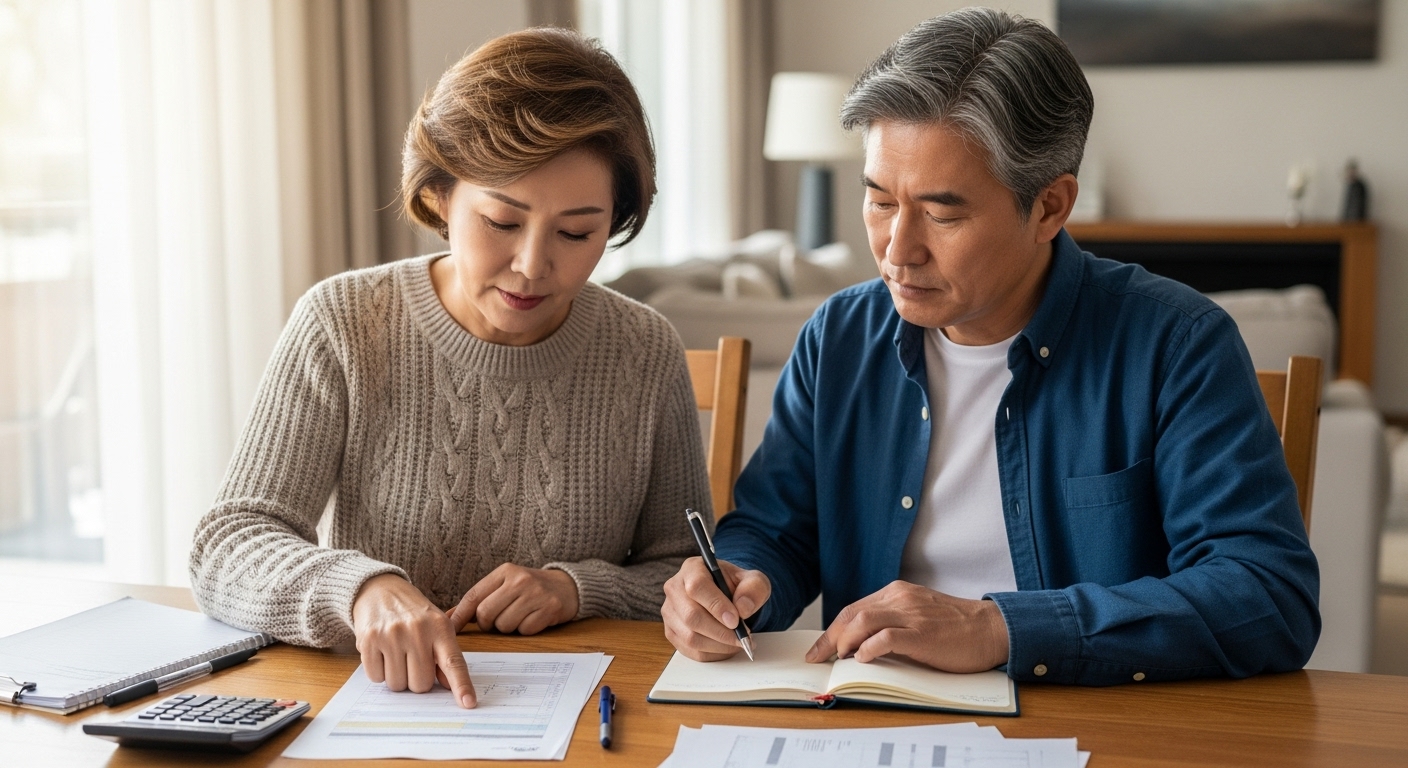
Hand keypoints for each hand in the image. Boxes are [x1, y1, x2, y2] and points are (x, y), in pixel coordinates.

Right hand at [351, 573, 476, 707]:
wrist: (379, 590)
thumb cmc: (412, 613)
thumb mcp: (436, 627)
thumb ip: (444, 656)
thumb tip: (451, 687)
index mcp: (440, 628)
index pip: (453, 662)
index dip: (461, 685)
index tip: (468, 703)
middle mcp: (418, 630)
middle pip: (421, 684)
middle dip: (416, 680)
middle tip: (411, 661)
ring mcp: (392, 635)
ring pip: (398, 684)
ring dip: (396, 676)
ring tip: (396, 653)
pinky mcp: (370, 640)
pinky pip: (376, 677)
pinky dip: (379, 671)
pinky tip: (381, 653)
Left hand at [447, 564, 578, 634]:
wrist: (567, 586)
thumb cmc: (529, 588)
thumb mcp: (505, 585)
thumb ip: (480, 598)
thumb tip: (449, 617)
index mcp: (505, 571)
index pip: (474, 596)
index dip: (459, 615)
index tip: (450, 628)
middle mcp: (520, 579)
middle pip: (486, 614)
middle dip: (488, 624)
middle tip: (498, 619)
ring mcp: (536, 593)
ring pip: (504, 625)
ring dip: (508, 627)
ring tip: (519, 616)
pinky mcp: (550, 608)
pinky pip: (524, 630)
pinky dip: (526, 630)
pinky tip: (533, 618)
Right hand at [661, 556, 770, 660]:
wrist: (728, 597)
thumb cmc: (738, 587)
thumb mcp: (754, 580)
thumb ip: (754, 589)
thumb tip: (742, 608)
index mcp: (693, 569)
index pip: (697, 587)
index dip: (716, 606)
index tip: (735, 621)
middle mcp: (675, 588)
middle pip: (691, 616)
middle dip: (720, 632)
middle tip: (742, 637)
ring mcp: (670, 612)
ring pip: (690, 637)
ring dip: (718, 645)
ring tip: (737, 642)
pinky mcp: (671, 631)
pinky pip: (690, 650)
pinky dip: (712, 654)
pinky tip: (726, 647)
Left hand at [805, 581, 1008, 672]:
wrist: (991, 628)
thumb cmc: (956, 627)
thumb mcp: (918, 615)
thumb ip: (892, 622)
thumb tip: (860, 645)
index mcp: (897, 593)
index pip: (854, 609)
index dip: (832, 630)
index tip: (819, 649)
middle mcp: (900, 599)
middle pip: (851, 614)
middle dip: (829, 638)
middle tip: (818, 658)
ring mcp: (911, 615)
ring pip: (862, 622)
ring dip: (844, 643)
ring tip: (839, 660)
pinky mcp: (922, 633)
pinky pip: (886, 637)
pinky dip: (869, 648)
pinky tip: (863, 659)